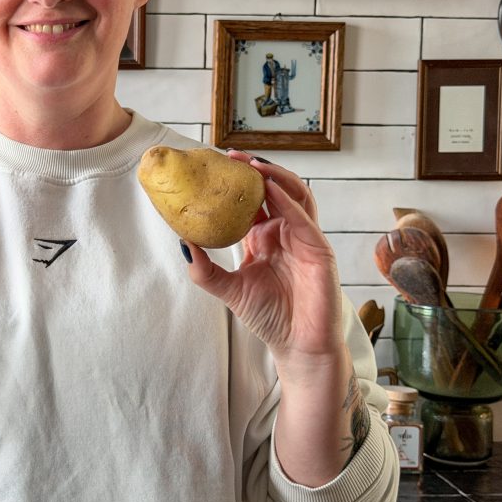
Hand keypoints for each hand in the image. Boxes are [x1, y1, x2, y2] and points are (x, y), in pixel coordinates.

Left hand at [182, 152, 344, 374]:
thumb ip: (205, 268)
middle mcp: (285, 232)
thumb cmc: (269, 317)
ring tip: (251, 164)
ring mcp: (304, 238)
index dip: (237, 182)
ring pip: (295, 194)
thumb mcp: (228, 288)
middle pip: (275, 188)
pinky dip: (287, 199)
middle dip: (255, 169)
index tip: (215, 166)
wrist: (297, 345)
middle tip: (230, 155)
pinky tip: (269, 188)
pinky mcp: (319, 248)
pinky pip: (303, 217)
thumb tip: (181, 243)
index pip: (252, 200)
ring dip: (274, 176)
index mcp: (264, 237)